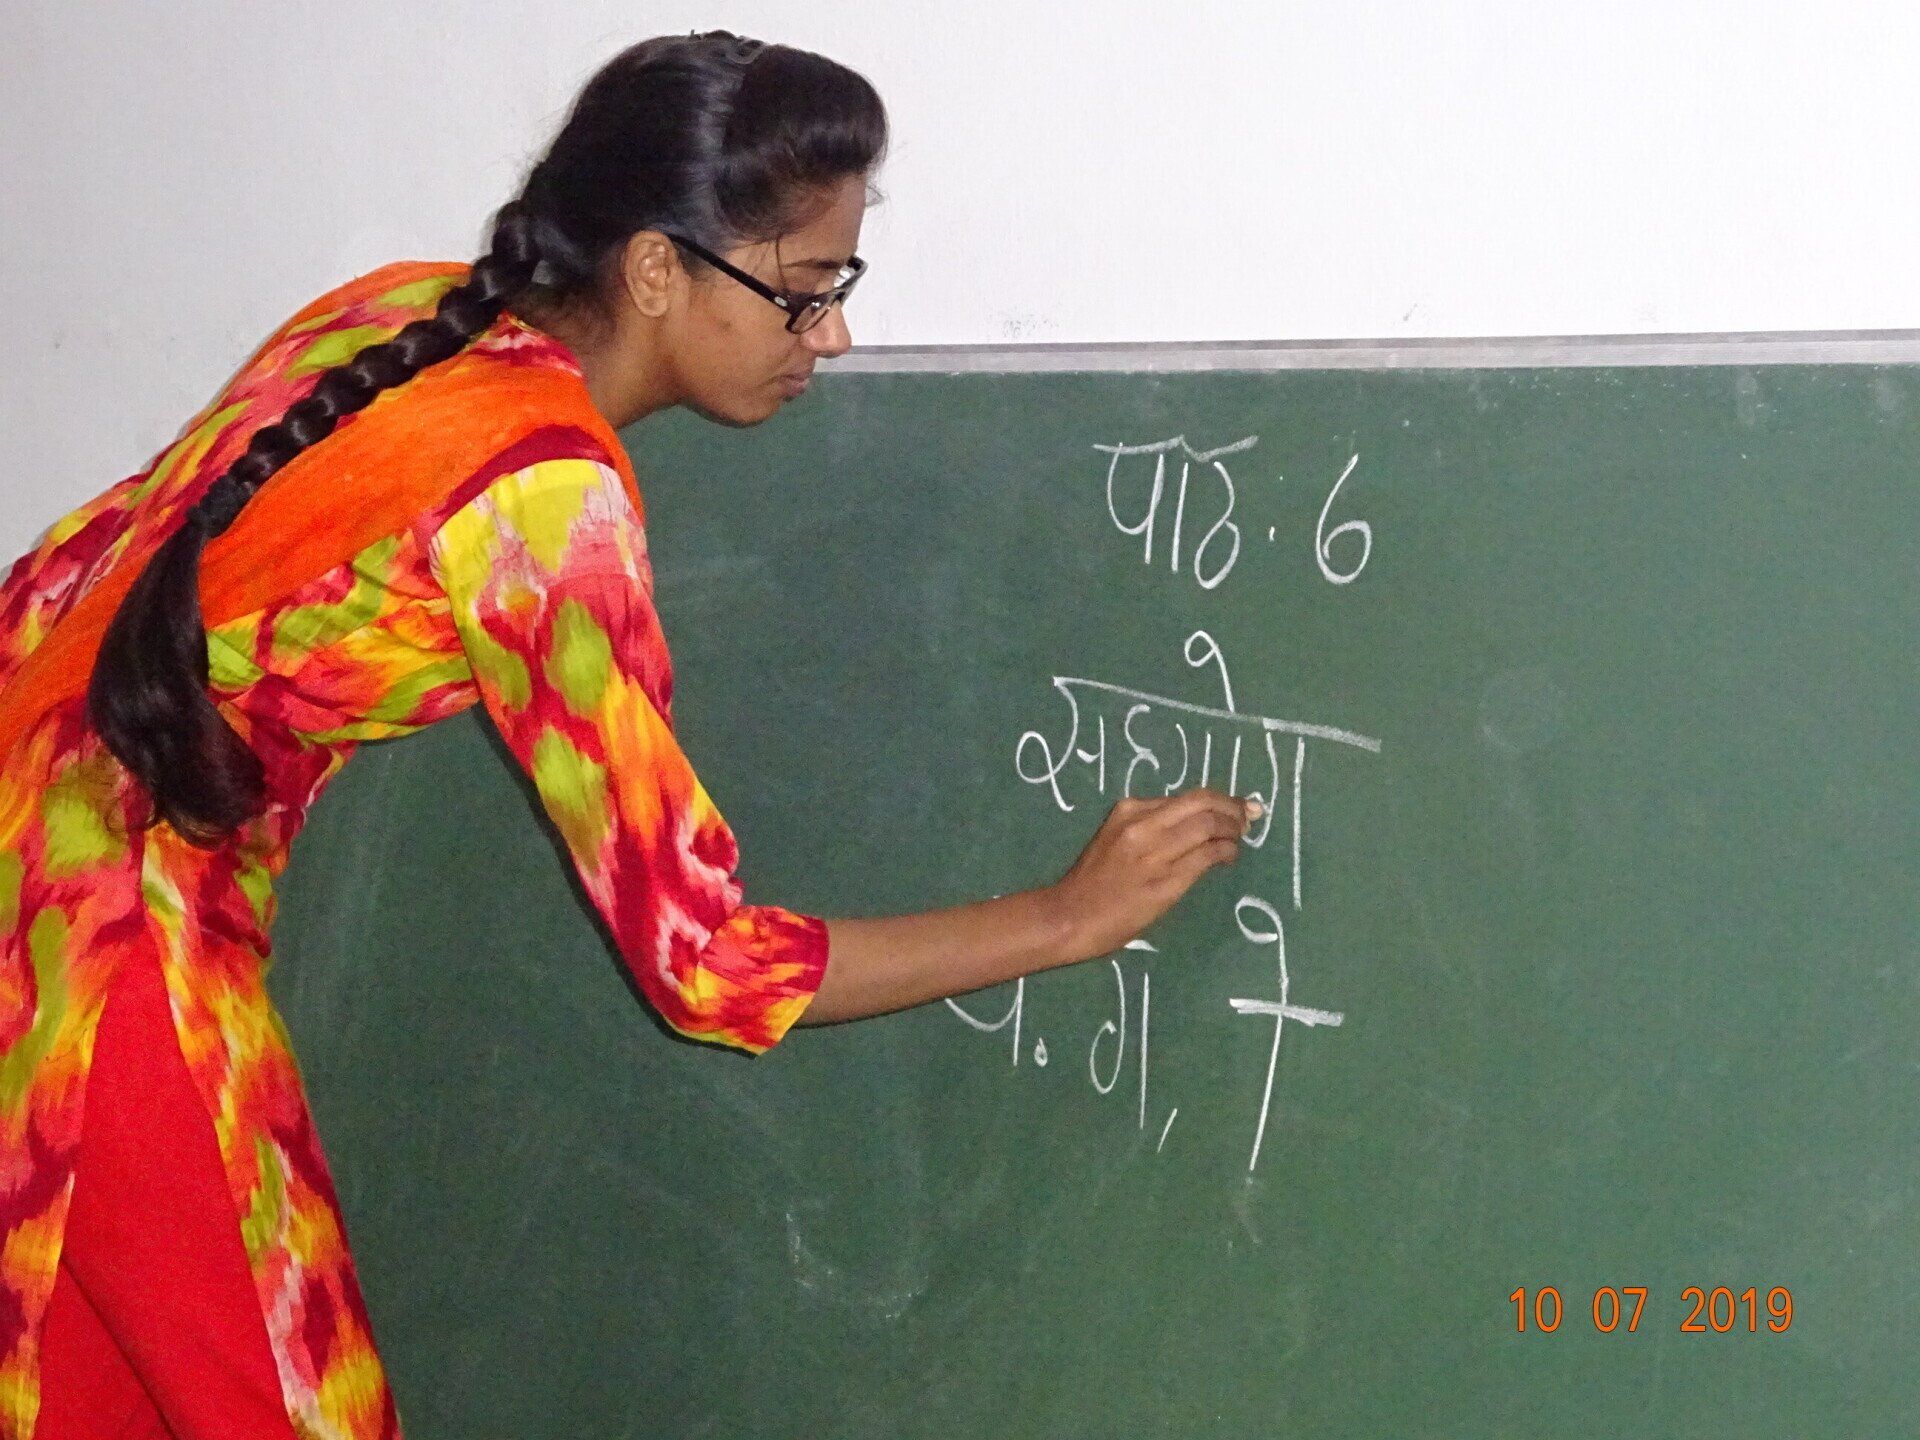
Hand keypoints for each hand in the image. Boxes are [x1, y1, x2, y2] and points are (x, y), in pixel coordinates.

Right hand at [1045, 787, 1260, 963]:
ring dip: (1233, 831)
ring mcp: (1155, 854)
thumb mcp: (1115, 837)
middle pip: (1203, 804)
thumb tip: (1195, 822)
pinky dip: (1226, 852)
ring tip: (1239, 839)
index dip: (1220, 799)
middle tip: (1248, 817)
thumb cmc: (1093, 881)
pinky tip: (1229, 857)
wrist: (1071, 916)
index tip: (1237, 805)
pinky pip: (1207, 857)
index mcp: (1129, 810)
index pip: (1187, 797)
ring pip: (1209, 827)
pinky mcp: (1165, 882)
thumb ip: (1150, 826)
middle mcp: (1143, 825)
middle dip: (1233, 808)